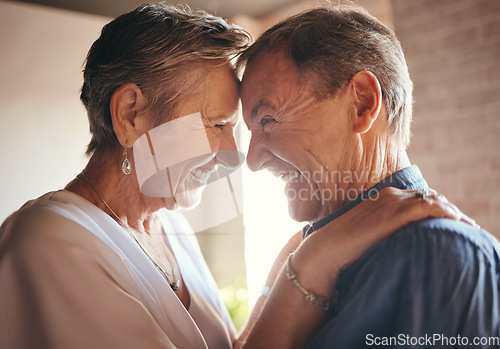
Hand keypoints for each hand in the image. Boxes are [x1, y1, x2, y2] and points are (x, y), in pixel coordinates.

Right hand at [297, 187, 476, 285]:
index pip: (420, 196)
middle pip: (430, 197)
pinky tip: (458, 222)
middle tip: (465, 226)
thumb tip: (400, 235)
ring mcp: (392, 202)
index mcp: (384, 195)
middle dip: (449, 210)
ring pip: (434, 201)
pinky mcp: (394, 214)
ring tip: (468, 227)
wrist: (329, 247)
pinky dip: (447, 213)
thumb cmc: (345, 243)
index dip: (438, 207)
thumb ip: (386, 226)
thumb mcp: (369, 229)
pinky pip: (429, 208)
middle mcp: (390, 194)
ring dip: (454, 213)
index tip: (451, 221)